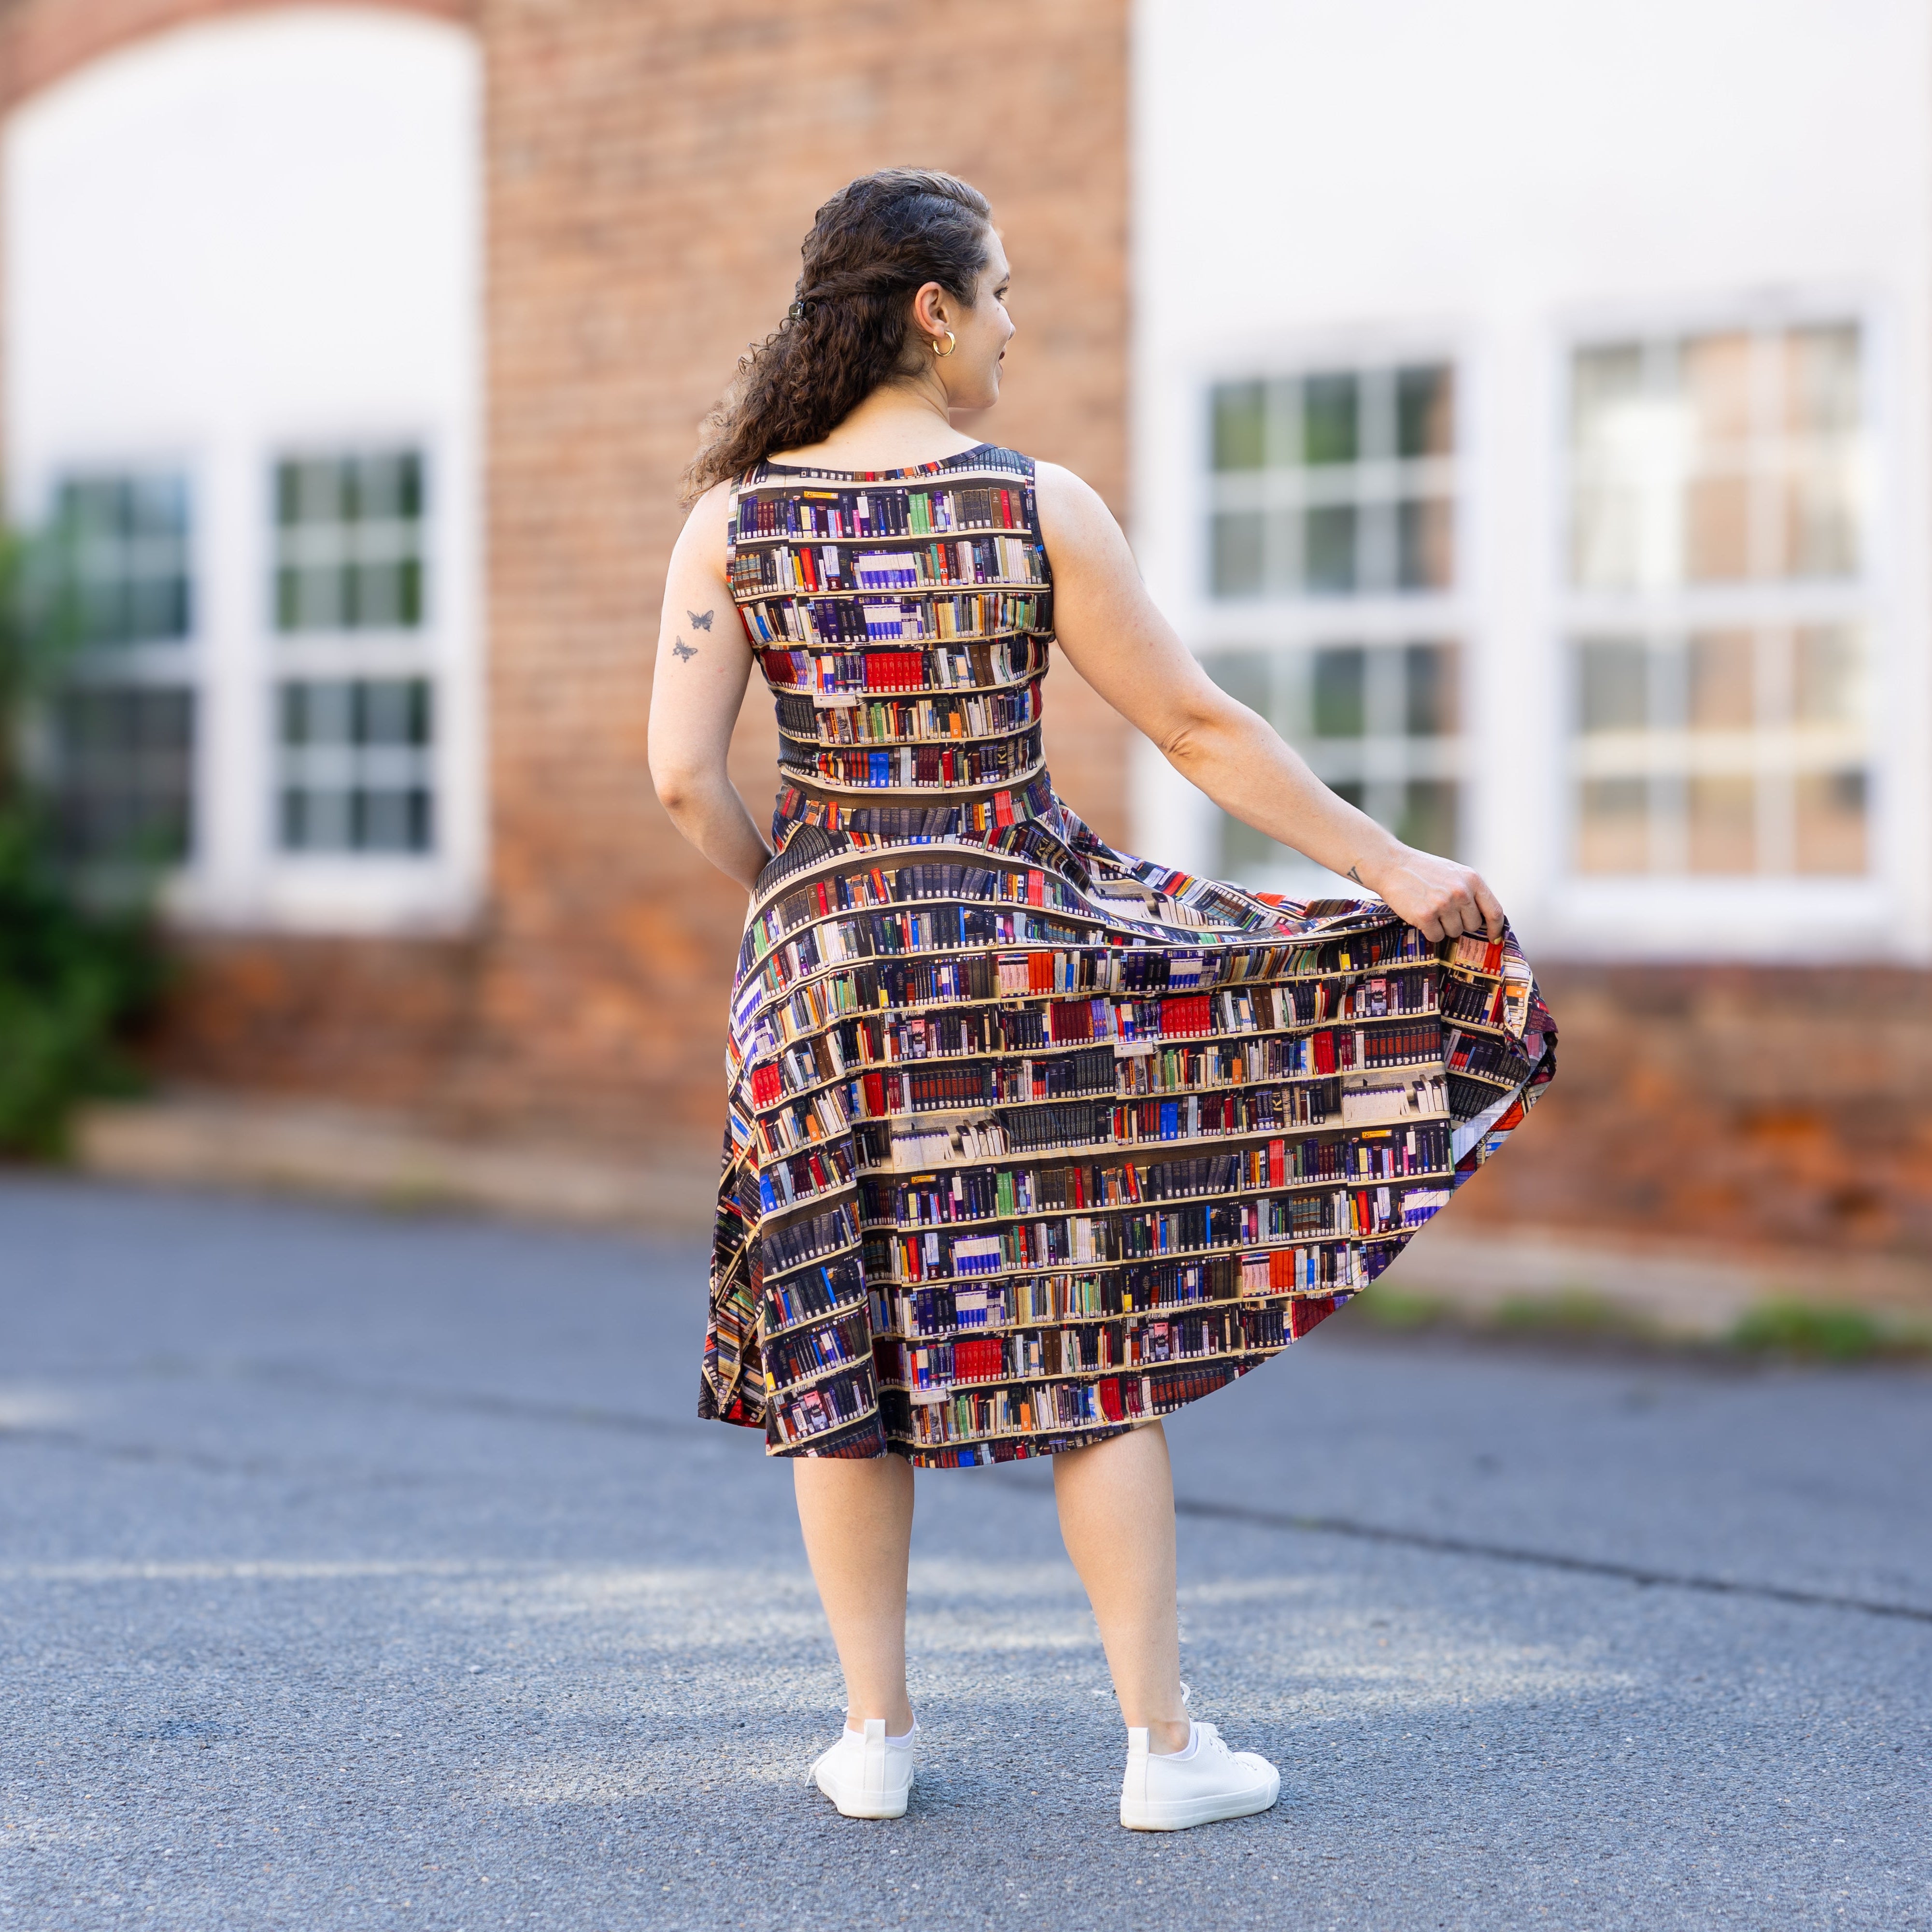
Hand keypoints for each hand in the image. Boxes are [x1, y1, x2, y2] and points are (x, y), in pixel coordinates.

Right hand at [1359, 845, 1504, 944]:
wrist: (1392, 865)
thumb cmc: (1423, 870)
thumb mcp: (1454, 873)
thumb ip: (1470, 891)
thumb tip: (1485, 919)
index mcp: (1472, 879)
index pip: (1494, 911)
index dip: (1496, 928)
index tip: (1493, 938)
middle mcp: (1461, 892)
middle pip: (1473, 925)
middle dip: (1460, 923)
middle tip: (1444, 912)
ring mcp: (1443, 904)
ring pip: (1454, 932)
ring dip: (1443, 927)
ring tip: (1431, 910)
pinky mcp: (1425, 915)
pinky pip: (1436, 936)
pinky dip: (1429, 931)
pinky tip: (1421, 916)